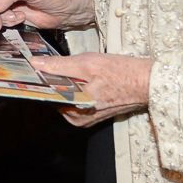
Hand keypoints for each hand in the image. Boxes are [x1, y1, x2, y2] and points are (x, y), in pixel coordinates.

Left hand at [32, 52, 151, 126]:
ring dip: (66, 83)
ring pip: (66, 97)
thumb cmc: (120, 72)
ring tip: (76, 69)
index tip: (35, 67)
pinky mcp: (94, 113)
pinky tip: (84, 76)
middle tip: (57, 63)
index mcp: (75, 111)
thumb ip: (60, 65)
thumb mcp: (87, 63)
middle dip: (55, 80)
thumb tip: (36, 64)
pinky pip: (77, 99)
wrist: (147, 81)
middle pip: (56, 96)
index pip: (47, 96)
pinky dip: (77, 87)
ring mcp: (87, 118)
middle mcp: (79, 119)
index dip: (40, 80)